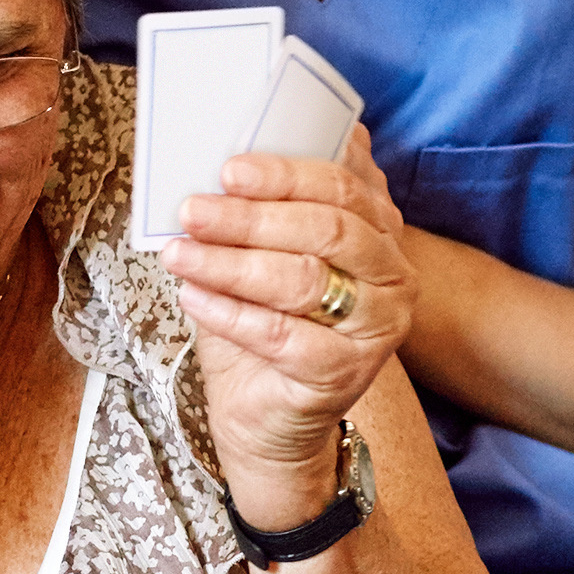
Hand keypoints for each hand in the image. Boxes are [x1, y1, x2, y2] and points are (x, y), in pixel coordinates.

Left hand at [170, 131, 413, 511]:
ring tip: (180, 253)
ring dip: (230, 261)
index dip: (285, 172)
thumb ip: (265, 207)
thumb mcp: (266, 257)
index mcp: (381, 232)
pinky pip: (280, 334)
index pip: (343, 186)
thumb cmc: (267, 327)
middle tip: (193, 210)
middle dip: (250, 216)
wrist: (270, 418)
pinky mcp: (346, 372)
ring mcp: (376, 327)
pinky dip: (229, 312)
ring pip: (302, 279)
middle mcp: (393, 277)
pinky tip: (192, 296)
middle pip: (326, 228)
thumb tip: (222, 155)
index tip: (228, 168)